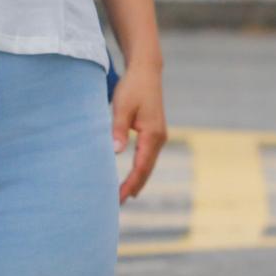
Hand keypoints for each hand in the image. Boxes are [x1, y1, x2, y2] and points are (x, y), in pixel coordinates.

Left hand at [111, 63, 167, 201]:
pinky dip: (140, 170)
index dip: (130, 184)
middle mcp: (159, 138)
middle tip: (117, 204)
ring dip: (137, 180)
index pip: (141, 167)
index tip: (118, 198)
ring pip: (148, 165)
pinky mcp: (155, 133)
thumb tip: (116, 152)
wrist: (146, 71)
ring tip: (123, 196)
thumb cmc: (132, 88)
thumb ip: (118, 130)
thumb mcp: (121, 107)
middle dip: (133, 187)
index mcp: (152, 135)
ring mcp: (159, 136)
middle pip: (147, 170)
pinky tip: (132, 177)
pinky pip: (148, 157)